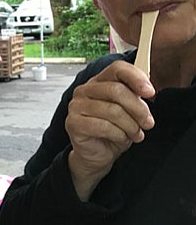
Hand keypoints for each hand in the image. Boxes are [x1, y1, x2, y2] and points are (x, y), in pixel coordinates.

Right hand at [65, 61, 154, 199]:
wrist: (96, 154)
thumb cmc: (112, 131)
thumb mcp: (128, 110)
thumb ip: (134, 96)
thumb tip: (147, 90)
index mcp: (98, 82)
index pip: (117, 69)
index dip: (136, 78)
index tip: (150, 93)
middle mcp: (84, 90)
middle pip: (116, 90)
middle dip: (138, 109)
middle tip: (148, 123)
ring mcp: (76, 106)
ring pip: (112, 110)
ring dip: (130, 126)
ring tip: (135, 134)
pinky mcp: (73, 123)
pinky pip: (103, 126)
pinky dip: (118, 134)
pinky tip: (121, 138)